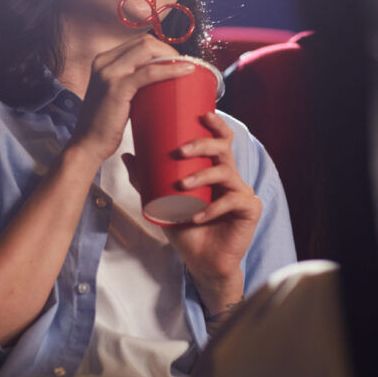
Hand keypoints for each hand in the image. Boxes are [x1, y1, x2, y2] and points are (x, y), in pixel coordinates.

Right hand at [68, 35, 190, 162]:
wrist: (88, 144)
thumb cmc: (105, 124)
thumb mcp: (116, 95)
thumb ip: (131, 82)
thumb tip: (158, 79)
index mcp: (103, 60)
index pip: (139, 43)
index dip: (161, 49)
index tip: (176, 61)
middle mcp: (103, 62)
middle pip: (145, 42)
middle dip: (169, 50)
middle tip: (184, 66)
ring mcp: (109, 73)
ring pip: (148, 50)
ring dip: (172, 56)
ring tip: (188, 68)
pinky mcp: (117, 88)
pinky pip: (150, 72)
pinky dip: (170, 70)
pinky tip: (185, 71)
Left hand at [124, 111, 261, 314]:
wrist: (202, 262)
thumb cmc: (185, 229)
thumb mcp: (162, 202)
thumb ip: (147, 179)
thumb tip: (128, 155)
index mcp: (215, 169)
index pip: (220, 139)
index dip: (215, 124)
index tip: (202, 115)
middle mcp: (231, 177)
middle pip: (224, 149)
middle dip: (202, 144)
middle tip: (180, 151)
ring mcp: (242, 192)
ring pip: (226, 172)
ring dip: (202, 176)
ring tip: (182, 185)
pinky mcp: (249, 209)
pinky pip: (233, 202)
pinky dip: (212, 209)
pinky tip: (197, 217)